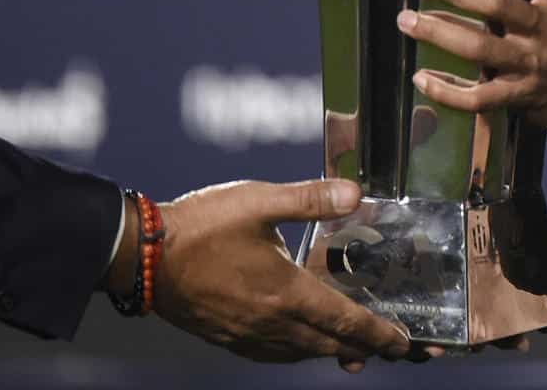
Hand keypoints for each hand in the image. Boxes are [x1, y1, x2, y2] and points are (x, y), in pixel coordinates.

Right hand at [152, 179, 409, 368]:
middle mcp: (271, 322)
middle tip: (393, 350)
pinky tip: (300, 343)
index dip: (379, 333)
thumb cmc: (200, 227)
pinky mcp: (228, 337)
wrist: (142, 257)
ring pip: (302, 352)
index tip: (404, 344)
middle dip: (365, 348)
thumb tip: (356, 193)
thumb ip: (311, 198)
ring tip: (355, 351)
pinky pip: (274, 354)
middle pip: (329, 344)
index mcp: (286, 292)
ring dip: (332, 351)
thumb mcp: (260, 201)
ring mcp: (247, 335)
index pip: (345, 320)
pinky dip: (298, 352)